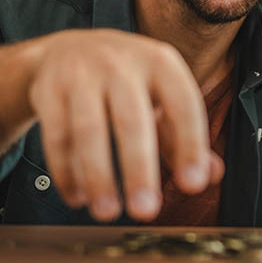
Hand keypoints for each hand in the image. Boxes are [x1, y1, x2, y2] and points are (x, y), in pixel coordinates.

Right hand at [26, 29, 223, 222]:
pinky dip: (65, 171)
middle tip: (145, 212)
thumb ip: (183, 135)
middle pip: (131, 120)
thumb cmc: (127, 81)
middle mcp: (121, 64)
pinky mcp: (48, 90)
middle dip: (139, 168)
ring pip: (88, 130)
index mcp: (160, 62)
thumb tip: (213, 176)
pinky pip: (56, 136)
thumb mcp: (161, 95)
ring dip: (97, 176)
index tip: (194, 184)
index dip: (191, 144)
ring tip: (107, 212)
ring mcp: (81, 75)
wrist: (68, 49)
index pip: (183, 104)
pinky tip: (77, 197)